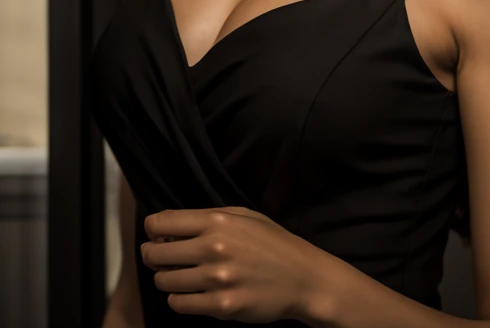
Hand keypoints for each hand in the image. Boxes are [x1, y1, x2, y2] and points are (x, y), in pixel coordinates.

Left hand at [141, 205, 323, 321]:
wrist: (302, 277)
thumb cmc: (272, 243)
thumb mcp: (243, 216)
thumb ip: (208, 218)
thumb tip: (170, 228)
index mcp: (217, 221)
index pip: (160, 222)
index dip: (152, 229)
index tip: (156, 235)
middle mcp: (213, 248)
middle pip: (155, 253)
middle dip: (152, 255)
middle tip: (160, 257)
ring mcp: (216, 279)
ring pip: (164, 282)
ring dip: (166, 279)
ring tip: (179, 276)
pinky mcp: (221, 306)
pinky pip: (179, 305)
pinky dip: (179, 300)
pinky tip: (190, 293)